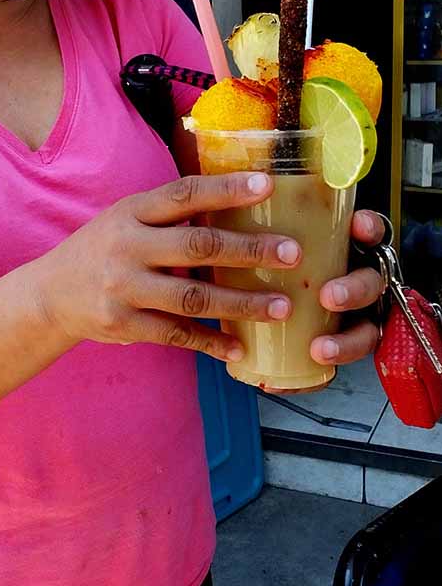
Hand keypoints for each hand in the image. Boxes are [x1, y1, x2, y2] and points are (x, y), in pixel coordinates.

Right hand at [34, 172, 300, 361]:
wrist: (49, 296)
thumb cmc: (101, 250)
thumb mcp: (125, 219)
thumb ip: (168, 214)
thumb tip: (237, 201)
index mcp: (131, 212)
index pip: (183, 194)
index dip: (226, 189)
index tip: (268, 185)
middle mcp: (126, 247)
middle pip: (197, 247)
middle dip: (250, 250)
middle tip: (292, 253)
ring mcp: (123, 288)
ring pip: (194, 298)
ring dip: (242, 304)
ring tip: (281, 307)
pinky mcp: (123, 324)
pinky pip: (176, 335)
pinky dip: (210, 343)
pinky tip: (239, 347)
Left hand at [262, 210, 386, 394]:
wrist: (248, 309)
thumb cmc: (256, 269)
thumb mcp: (256, 246)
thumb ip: (250, 232)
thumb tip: (214, 208)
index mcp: (339, 250)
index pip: (367, 234)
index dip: (367, 229)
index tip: (356, 227)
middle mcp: (351, 280)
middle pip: (371, 281)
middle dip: (355, 288)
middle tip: (328, 296)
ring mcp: (349, 316)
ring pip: (366, 328)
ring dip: (347, 340)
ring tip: (320, 349)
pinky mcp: (336, 344)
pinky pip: (338, 365)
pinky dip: (321, 373)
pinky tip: (297, 378)